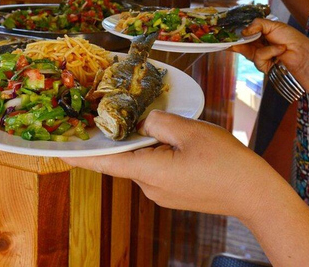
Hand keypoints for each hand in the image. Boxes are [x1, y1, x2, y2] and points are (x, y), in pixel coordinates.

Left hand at [62, 110, 270, 218]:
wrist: (254, 193)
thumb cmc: (225, 162)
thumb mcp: (190, 131)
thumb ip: (159, 121)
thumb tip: (143, 121)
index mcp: (149, 172)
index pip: (103, 162)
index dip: (78, 154)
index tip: (54, 149)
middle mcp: (149, 187)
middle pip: (124, 158)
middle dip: (119, 138)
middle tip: (113, 115)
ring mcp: (161, 194)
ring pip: (141, 161)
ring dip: (143, 143)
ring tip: (156, 123)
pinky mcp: (173, 194)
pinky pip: (155, 169)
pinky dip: (156, 152)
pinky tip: (173, 140)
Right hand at [231, 18, 308, 75]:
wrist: (302, 53)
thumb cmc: (290, 38)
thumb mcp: (273, 25)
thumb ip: (257, 24)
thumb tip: (244, 31)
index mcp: (260, 34)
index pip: (245, 34)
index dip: (235, 34)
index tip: (225, 33)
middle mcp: (258, 45)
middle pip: (241, 44)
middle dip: (235, 42)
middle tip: (228, 41)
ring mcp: (259, 56)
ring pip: (247, 51)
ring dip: (263, 47)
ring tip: (276, 45)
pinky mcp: (262, 65)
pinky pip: (258, 57)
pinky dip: (269, 52)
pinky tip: (280, 50)